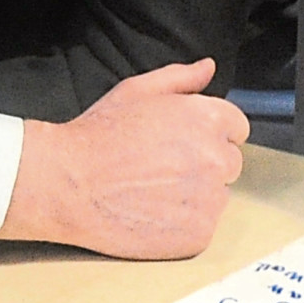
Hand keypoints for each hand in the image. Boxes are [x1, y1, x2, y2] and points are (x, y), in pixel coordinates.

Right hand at [0, 58, 247, 257]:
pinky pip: (203, 228)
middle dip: (203, 164)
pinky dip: (183, 225)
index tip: (180, 144)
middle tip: (161, 168)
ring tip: (152, 193)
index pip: (236, 129)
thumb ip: (179, 78)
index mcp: (209, 118)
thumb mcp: (136, 91)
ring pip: (217, 197)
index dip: (208, 134)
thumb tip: (208, 67)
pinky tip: (152, 215)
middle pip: (229, 164)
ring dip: (195, 196)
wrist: (67, 185)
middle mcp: (217, 158)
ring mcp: (210, 199)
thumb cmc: (97, 135)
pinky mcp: (199, 234)